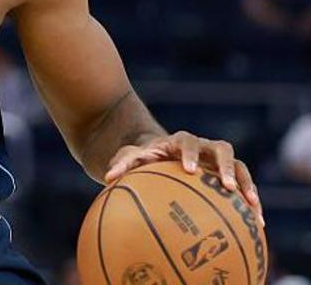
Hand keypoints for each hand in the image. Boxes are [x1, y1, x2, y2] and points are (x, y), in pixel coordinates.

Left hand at [105, 131, 262, 226]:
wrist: (162, 158)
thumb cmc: (145, 159)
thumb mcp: (132, 158)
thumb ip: (122, 163)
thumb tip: (107, 177)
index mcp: (181, 141)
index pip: (187, 142)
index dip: (189, 154)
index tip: (188, 170)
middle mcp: (204, 148)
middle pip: (223, 149)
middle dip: (227, 166)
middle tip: (228, 186)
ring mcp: (219, 161)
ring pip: (241, 166)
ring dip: (248, 184)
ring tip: (252, 206)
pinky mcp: (229, 176)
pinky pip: (246, 186)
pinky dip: (252, 202)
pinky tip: (258, 224)